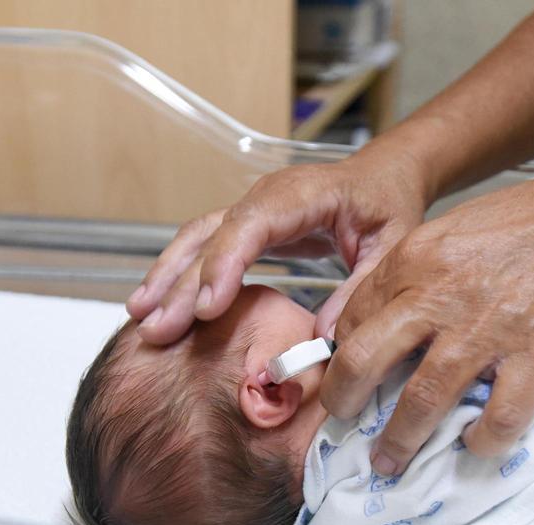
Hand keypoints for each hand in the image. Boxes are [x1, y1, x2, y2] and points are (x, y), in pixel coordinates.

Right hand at [126, 147, 431, 344]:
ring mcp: (251, 208)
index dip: (225, 265)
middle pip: (214, 235)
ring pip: (198, 238)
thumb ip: (361, 290)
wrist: (383, 177)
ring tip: (142, 318)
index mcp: (303, 194)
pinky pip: (203, 245)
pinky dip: (178, 273)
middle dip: (182, 283)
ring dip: (168, 278)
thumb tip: (326, 339)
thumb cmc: (388, 205)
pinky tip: (156, 303)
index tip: (206, 308)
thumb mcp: (391, 246)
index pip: (252, 225)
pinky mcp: (244, 225)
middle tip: (159, 328)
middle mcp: (267, 196)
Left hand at [321, 160, 533, 475]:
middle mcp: (440, 295)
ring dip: (400, 440)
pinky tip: (476, 445)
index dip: (341, 355)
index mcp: (416, 260)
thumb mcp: (456, 229)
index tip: (347, 378)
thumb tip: (387, 318)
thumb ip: (417, 272)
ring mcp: (487, 328)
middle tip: (344, 426)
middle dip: (344, 404)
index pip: (354, 319)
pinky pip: (500, 416)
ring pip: (422, 401)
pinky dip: (483, 441)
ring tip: (390, 461)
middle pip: (366, 362)